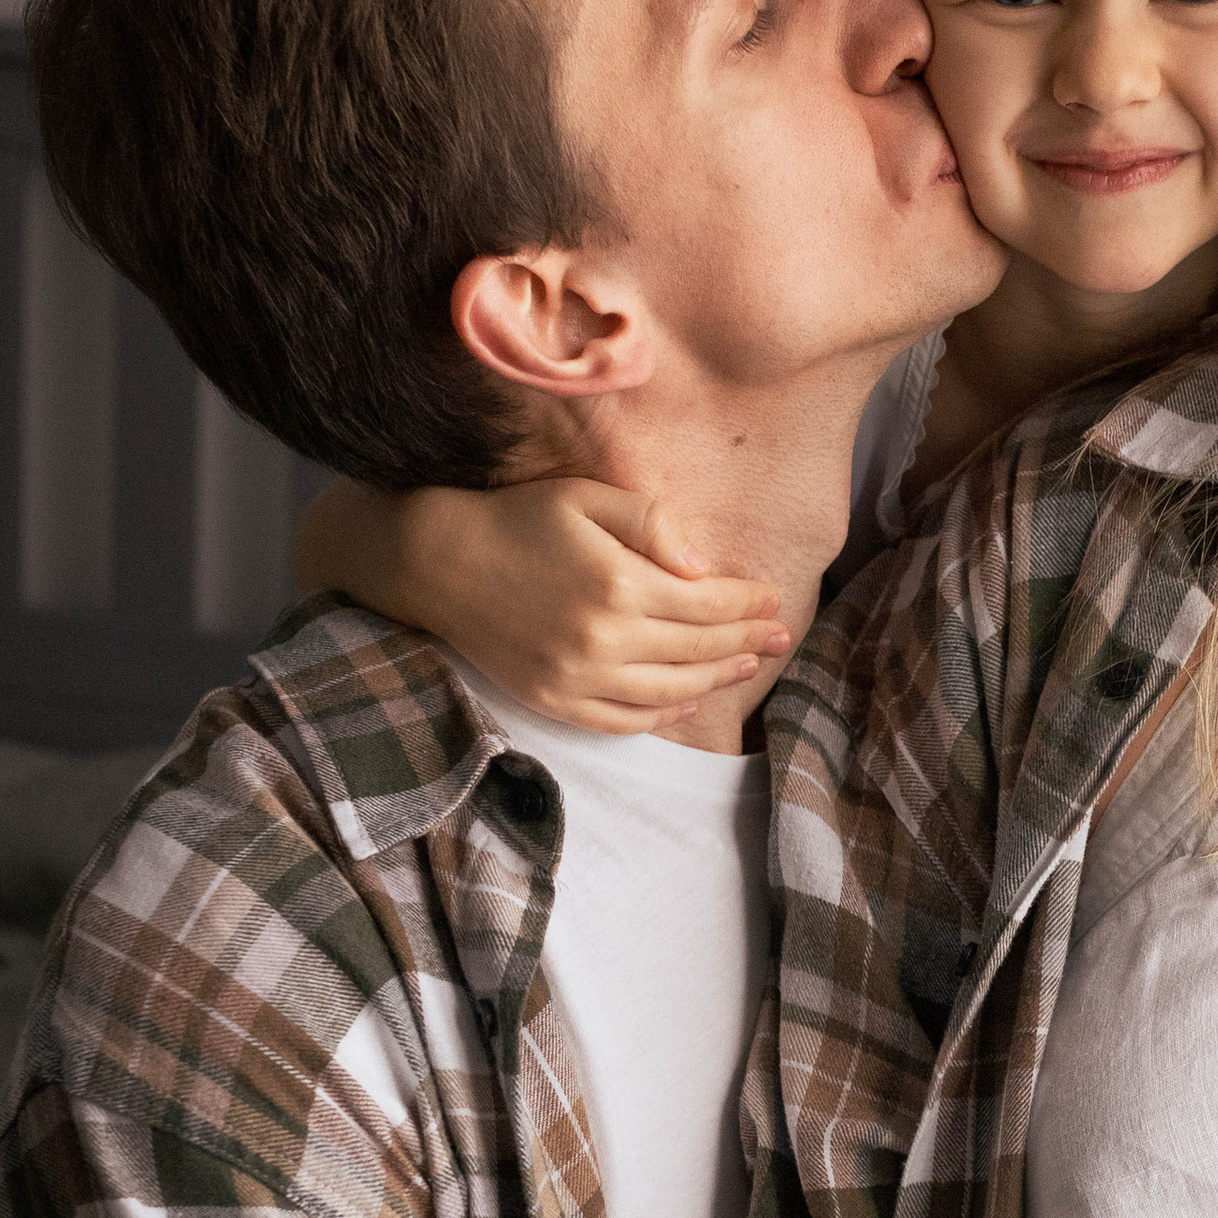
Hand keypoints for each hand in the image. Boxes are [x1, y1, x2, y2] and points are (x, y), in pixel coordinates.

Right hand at [294, 474, 789, 730]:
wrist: (438, 562)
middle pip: (698, 649)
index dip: (746, 603)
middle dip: (746, 641)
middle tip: (779, 637)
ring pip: (671, 691)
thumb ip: (651, 524)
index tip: (773, 599)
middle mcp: (605, 639)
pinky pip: (624, 719)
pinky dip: (663, 714)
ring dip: (716, 679)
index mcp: (619, 583)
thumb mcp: (586, 498)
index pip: (707, 604)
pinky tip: (688, 700)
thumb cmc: (517, 519)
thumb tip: (704, 568)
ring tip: (747, 666)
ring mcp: (578, 678)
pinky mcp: (555, 701)